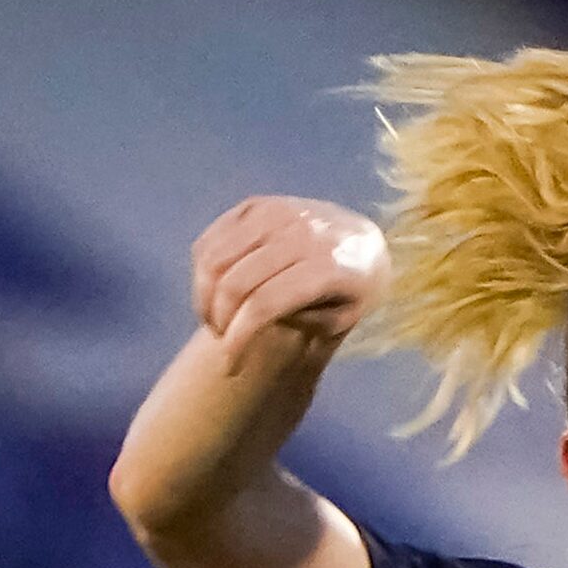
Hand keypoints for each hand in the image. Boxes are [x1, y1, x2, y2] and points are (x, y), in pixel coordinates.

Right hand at [192, 195, 390, 372]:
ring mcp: (276, 213)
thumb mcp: (344, 316)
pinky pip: (214, 238)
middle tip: (221, 338)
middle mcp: (300, 233)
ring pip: (216, 258)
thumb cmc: (354, 289)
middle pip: (236, 282)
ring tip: (213, 318)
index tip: (230, 362)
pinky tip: (213, 290)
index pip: (267, 303)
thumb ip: (307, 323)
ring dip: (204, 294)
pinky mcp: (258, 204)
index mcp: (328, 266)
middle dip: (220, 318)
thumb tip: (257, 319)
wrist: (363, 240)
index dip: (241, 335)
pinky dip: (204, 269)